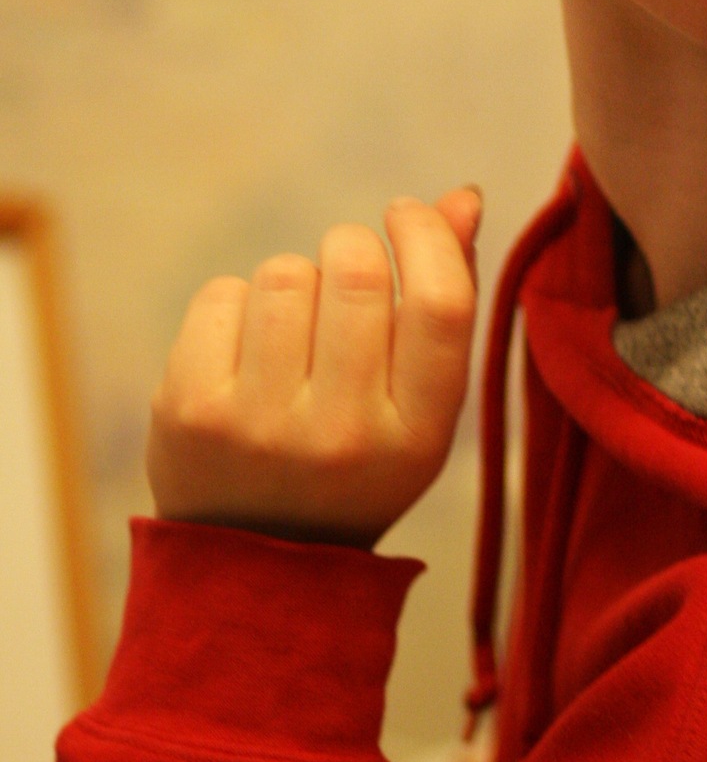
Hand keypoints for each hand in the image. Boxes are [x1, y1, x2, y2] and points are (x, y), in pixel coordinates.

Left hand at [147, 190, 481, 548]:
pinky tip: (244, 352)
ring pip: (287, 273)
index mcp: (418, 436)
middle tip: (346, 275)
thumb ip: (448, 299)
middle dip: (352, 249)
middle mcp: (342, 436)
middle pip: (357, 272)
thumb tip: (461, 197)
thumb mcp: (422, 404)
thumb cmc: (358, 460)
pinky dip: (237, 304)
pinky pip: (224, 293)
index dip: (426, 236)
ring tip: (294, 331)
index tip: (408, 214)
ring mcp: (259, 426)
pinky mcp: (190, 411)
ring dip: (295, 280)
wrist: (253, 564)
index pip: (440, 303)